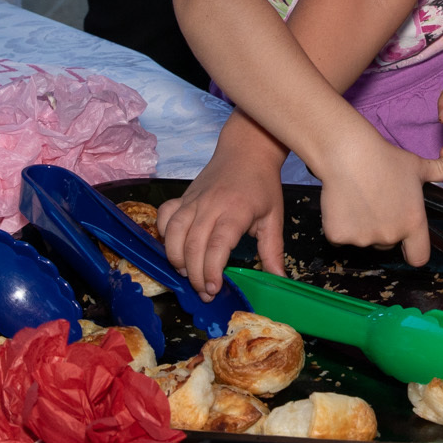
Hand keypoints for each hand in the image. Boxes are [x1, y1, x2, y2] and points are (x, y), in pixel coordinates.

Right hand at [161, 131, 287, 297]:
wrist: (246, 149)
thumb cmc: (261, 184)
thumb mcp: (274, 217)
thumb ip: (272, 250)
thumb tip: (278, 279)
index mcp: (235, 211)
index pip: (216, 245)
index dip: (211, 270)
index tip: (214, 288)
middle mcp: (210, 205)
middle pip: (192, 245)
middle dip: (195, 274)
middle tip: (204, 292)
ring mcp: (193, 200)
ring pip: (173, 232)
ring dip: (176, 258)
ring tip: (187, 274)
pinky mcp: (183, 197)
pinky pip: (164, 216)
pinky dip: (163, 234)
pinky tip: (174, 248)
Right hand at [313, 120, 434, 262]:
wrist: (347, 153)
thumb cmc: (384, 158)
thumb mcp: (417, 165)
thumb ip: (441, 169)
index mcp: (413, 223)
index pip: (419, 256)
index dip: (412, 249)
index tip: (405, 240)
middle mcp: (390, 235)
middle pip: (387, 243)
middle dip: (382, 228)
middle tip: (374, 202)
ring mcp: (363, 238)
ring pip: (362, 240)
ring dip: (360, 227)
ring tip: (356, 198)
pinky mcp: (338, 236)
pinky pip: (339, 237)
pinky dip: (338, 224)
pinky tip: (340, 202)